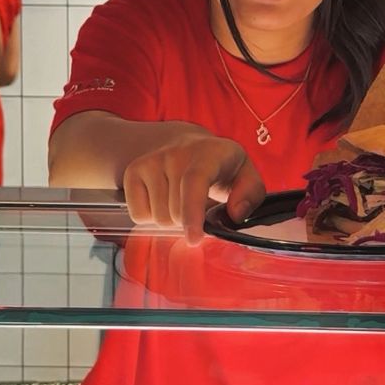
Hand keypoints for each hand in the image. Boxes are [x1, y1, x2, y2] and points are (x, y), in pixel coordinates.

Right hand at [120, 131, 265, 243]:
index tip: (194, 239)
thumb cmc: (220, 168)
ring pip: (158, 218)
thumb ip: (251, 195)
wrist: (186, 144)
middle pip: (175, 213)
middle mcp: (177, 152)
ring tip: (181, 200)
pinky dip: (151, 217)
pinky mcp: (133, 171)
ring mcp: (152, 160)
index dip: (192, 214)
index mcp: (210, 152)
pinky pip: (139, 215)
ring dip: (171, 219)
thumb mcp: (245, 175)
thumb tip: (235, 213)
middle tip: (197, 207)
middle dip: (188, 222)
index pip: (194, 182)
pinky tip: (163, 199)